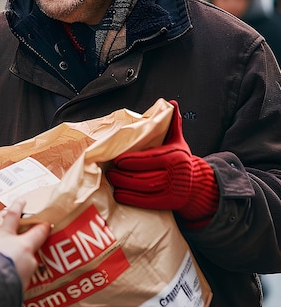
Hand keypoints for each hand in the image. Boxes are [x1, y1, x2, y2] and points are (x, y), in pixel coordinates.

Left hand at [0, 199, 50, 289]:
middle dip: (18, 207)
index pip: (38, 233)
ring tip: (1, 212)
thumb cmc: (8, 283)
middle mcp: (7, 237)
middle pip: (13, 216)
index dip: (43, 228)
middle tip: (22, 200)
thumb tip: (28, 266)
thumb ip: (27, 268)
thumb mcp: (25, 279)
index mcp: (23, 246)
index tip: (46, 224)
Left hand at [106, 100, 218, 226]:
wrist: (197, 185)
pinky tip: (119, 194)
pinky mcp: (167, 203)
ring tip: (112, 179)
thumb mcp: (178, 141)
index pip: (150, 158)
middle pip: (145, 175)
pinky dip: (131, 198)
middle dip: (124, 174)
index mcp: (175, 156)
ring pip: (144, 189)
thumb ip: (173, 124)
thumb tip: (171, 103)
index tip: (117, 160)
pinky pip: (146, 202)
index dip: (132, 160)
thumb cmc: (181, 160)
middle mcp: (175, 174)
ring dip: (125, 185)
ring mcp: (172, 190)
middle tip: (109, 170)